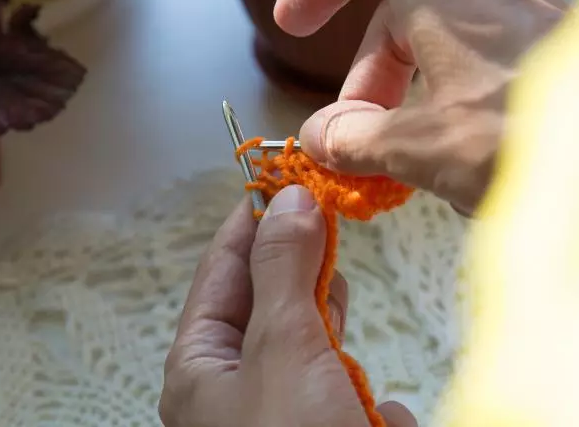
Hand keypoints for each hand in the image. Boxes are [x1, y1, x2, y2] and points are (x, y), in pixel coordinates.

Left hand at [159, 186, 416, 426]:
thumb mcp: (282, 347)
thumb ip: (283, 270)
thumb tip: (288, 196)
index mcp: (199, 367)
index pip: (221, 270)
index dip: (252, 219)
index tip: (285, 175)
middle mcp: (234, 390)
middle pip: (270, 305)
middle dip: (305, 277)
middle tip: (331, 234)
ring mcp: (283, 416)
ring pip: (315, 353)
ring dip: (341, 349)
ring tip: (347, 335)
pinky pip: (348, 398)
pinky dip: (370, 404)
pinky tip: (378, 415)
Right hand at [274, 0, 565, 214]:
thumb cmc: (532, 143)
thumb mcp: (420, 147)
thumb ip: (355, 139)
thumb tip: (321, 137)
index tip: (296, 24)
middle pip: (400, 10)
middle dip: (366, 75)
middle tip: (353, 136)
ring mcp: (527, 22)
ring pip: (443, 41)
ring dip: (407, 93)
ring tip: (402, 156)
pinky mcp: (554, 57)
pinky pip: (484, 64)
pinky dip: (451, 100)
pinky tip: (456, 154)